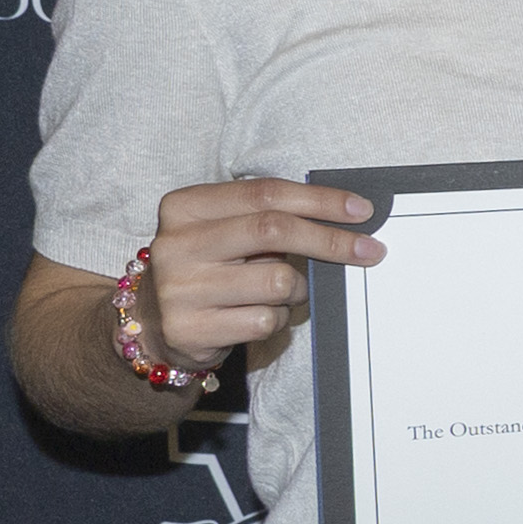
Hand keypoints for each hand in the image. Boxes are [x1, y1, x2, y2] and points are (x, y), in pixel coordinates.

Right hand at [141, 175, 384, 362]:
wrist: (153, 323)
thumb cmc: (209, 268)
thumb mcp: (227, 231)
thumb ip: (270, 218)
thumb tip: (348, 218)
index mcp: (184, 207)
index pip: (264, 193)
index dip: (319, 200)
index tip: (363, 210)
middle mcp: (175, 244)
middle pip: (273, 230)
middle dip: (330, 240)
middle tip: (369, 250)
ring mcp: (179, 289)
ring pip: (277, 282)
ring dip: (297, 289)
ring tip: (279, 292)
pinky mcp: (189, 330)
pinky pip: (265, 321)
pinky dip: (276, 319)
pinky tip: (256, 315)